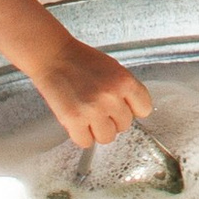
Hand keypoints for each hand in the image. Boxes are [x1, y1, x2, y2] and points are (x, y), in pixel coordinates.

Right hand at [30, 33, 153, 148]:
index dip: (132, 109)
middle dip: (112, 119)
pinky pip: (86, 142)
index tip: (123, 107)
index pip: (144, 109)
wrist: (54, 56)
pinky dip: (81, 135)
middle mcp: (111, 97)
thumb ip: (124, 89)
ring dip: (98, 130)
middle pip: (125, 125)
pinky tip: (77, 121)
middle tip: (99, 107)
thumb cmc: (80, 60)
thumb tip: (131, 110)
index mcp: (123, 80)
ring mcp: (93, 110)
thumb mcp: (112, 68)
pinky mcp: (74, 120)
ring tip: (88, 115)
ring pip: (107, 138)